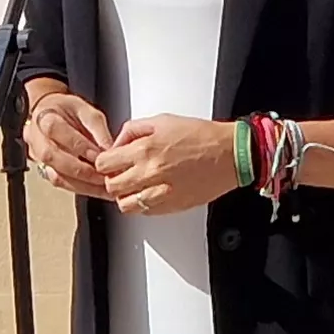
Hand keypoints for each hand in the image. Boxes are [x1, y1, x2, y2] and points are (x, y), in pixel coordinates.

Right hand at [25, 86, 115, 197]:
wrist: (52, 113)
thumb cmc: (68, 110)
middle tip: (102, 175)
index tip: (98, 155)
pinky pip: (59, 183)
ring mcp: (36, 156)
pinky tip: (95, 188)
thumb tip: (110, 150)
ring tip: (102, 186)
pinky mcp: (43, 169)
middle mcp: (35, 137)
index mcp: (44, 116)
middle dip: (80, 169)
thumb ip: (97, 129)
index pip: (56, 130)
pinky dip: (79, 187)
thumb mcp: (86, 110)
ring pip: (54, 175)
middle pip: (51, 157)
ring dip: (81, 183)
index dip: (78, 145)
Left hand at [95, 115, 239, 216]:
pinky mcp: (171, 206)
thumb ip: (134, 130)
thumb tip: (119, 142)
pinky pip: (144, 213)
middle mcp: (149, 173)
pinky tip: (149, 193)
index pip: (104, 164)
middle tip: (121, 174)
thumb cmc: (202, 136)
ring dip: (126, 195)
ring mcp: (160, 192)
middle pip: (111, 186)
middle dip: (112, 179)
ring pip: (124, 204)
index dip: (105, 162)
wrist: (229, 155)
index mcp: (144, 150)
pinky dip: (142, 205)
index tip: (110, 161)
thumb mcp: (163, 121)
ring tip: (135, 186)